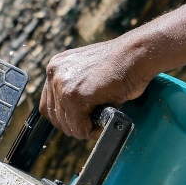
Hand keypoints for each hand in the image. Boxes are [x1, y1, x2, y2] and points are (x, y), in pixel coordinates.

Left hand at [40, 36, 154, 138]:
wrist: (137, 54)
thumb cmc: (121, 63)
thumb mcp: (89, 73)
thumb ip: (76, 88)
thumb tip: (73, 114)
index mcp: (56, 66)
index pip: (49, 104)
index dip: (66, 117)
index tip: (80, 119)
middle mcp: (54, 72)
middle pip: (54, 116)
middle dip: (75, 124)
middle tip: (93, 123)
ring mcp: (62, 84)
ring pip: (66, 124)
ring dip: (85, 128)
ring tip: (101, 121)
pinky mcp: (75, 96)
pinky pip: (79, 127)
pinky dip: (92, 131)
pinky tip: (103, 122)